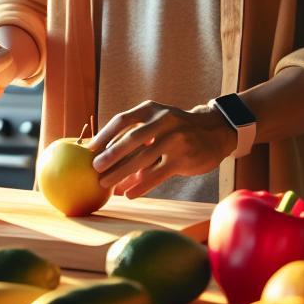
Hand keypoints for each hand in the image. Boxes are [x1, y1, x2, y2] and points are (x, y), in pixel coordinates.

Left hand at [87, 101, 237, 198]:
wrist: (214, 132)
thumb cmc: (176, 129)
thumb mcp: (158, 120)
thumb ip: (136, 133)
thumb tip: (104, 155)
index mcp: (151, 109)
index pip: (123, 120)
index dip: (104, 135)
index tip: (90, 149)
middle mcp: (164, 120)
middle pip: (132, 139)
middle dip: (111, 155)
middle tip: (94, 168)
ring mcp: (175, 139)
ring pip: (143, 159)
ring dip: (122, 173)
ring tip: (106, 185)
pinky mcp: (184, 158)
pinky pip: (158, 174)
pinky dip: (141, 186)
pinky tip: (129, 194)